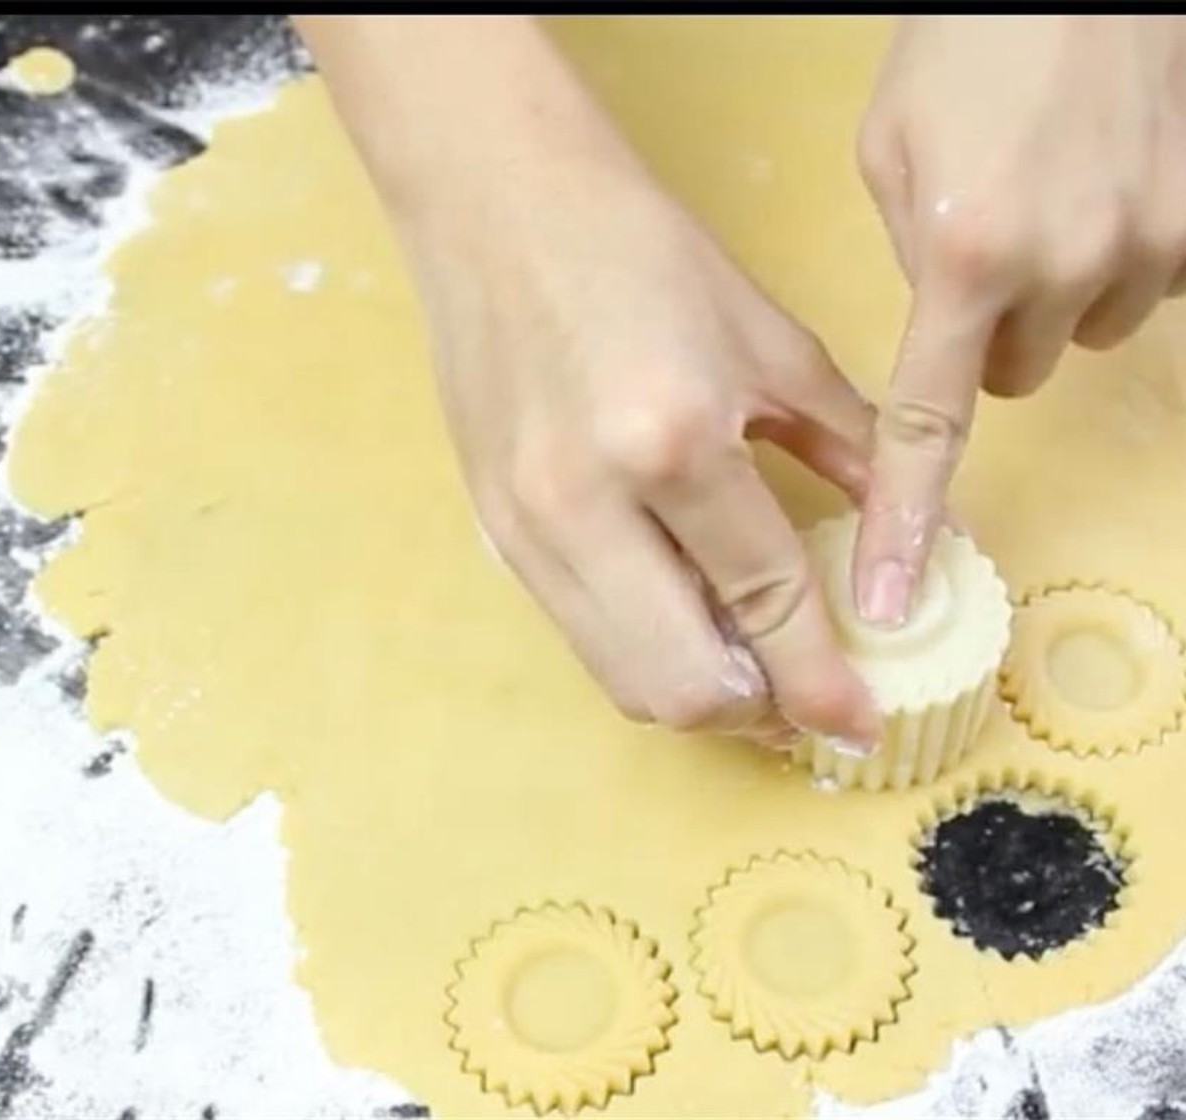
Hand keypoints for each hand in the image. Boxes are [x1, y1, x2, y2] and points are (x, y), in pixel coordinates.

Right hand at [297, 15, 878, 745]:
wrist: (498, 210)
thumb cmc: (642, 252)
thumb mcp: (771, 345)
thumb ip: (850, 451)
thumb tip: (919, 539)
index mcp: (672, 442)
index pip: (763, 600)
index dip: (822, 680)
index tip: (860, 722)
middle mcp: (585, 507)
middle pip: (680, 684)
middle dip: (758, 711)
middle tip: (805, 691)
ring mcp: (525, 529)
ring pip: (621, 679)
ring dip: (699, 692)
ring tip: (750, 660)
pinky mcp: (495, 532)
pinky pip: (581, 633)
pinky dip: (645, 649)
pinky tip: (683, 612)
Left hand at [855, 15, 1185, 623]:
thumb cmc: (968, 43)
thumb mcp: (891, 153)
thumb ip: (909, 260)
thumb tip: (938, 327)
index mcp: (966, 258)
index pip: (932, 423)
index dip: (910, 514)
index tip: (898, 595)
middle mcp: (1067, 269)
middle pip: (1013, 374)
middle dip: (988, 332)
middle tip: (979, 249)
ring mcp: (1154, 247)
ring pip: (1084, 330)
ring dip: (1058, 288)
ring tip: (1047, 193)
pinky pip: (1148, 283)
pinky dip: (1121, 252)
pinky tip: (1104, 184)